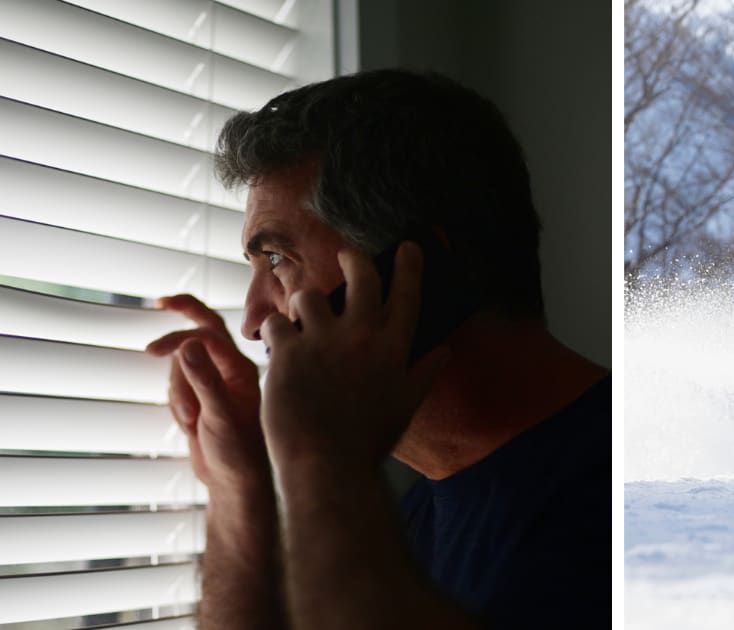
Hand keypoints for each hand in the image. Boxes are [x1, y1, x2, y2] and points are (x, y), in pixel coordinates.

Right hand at [146, 295, 268, 491]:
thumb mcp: (218, 415)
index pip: (208, 333)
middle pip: (202, 331)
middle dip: (182, 319)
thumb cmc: (238, 452)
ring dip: (176, 392)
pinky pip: (177, 387)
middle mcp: (230, 371)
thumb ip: (203, 379)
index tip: (153, 344)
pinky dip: (176, 403)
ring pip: (180, 367)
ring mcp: (214, 383)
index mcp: (242, 369)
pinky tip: (190, 424)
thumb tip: (187, 343)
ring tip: (192, 422)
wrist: (234, 482)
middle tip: (159, 302)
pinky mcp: (202, 397)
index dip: (181, 330)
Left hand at [258, 244, 449, 478]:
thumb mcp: (406, 406)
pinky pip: (276, 322)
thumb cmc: (368, 439)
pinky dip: (276, 331)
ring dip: (304, 303)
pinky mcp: (288, 352)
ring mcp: (323, 340)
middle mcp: (361, 335)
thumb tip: (445, 353)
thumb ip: (425, 373)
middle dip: (352, 259)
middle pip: (359, 275)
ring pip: (309, 295)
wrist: (326, 463)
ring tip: (302, 317)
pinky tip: (278, 345)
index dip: (409, 265)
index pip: (407, 293)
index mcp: (394, 347)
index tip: (408, 248)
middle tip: (347, 257)